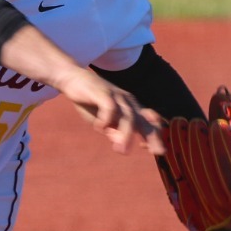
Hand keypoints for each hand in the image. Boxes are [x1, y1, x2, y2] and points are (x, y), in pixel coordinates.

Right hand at [0, 27, 165, 154]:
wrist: (73, 79)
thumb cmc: (90, 101)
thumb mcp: (102, 120)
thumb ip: (112, 130)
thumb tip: (121, 144)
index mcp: (129, 107)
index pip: (147, 122)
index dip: (154, 135)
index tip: (157, 151)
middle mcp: (126, 101)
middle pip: (142, 120)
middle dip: (151, 136)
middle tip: (157, 152)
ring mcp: (116, 96)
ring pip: (127, 116)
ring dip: (126, 134)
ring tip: (121, 150)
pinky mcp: (102, 92)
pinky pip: (109, 106)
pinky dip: (106, 119)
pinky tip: (99, 128)